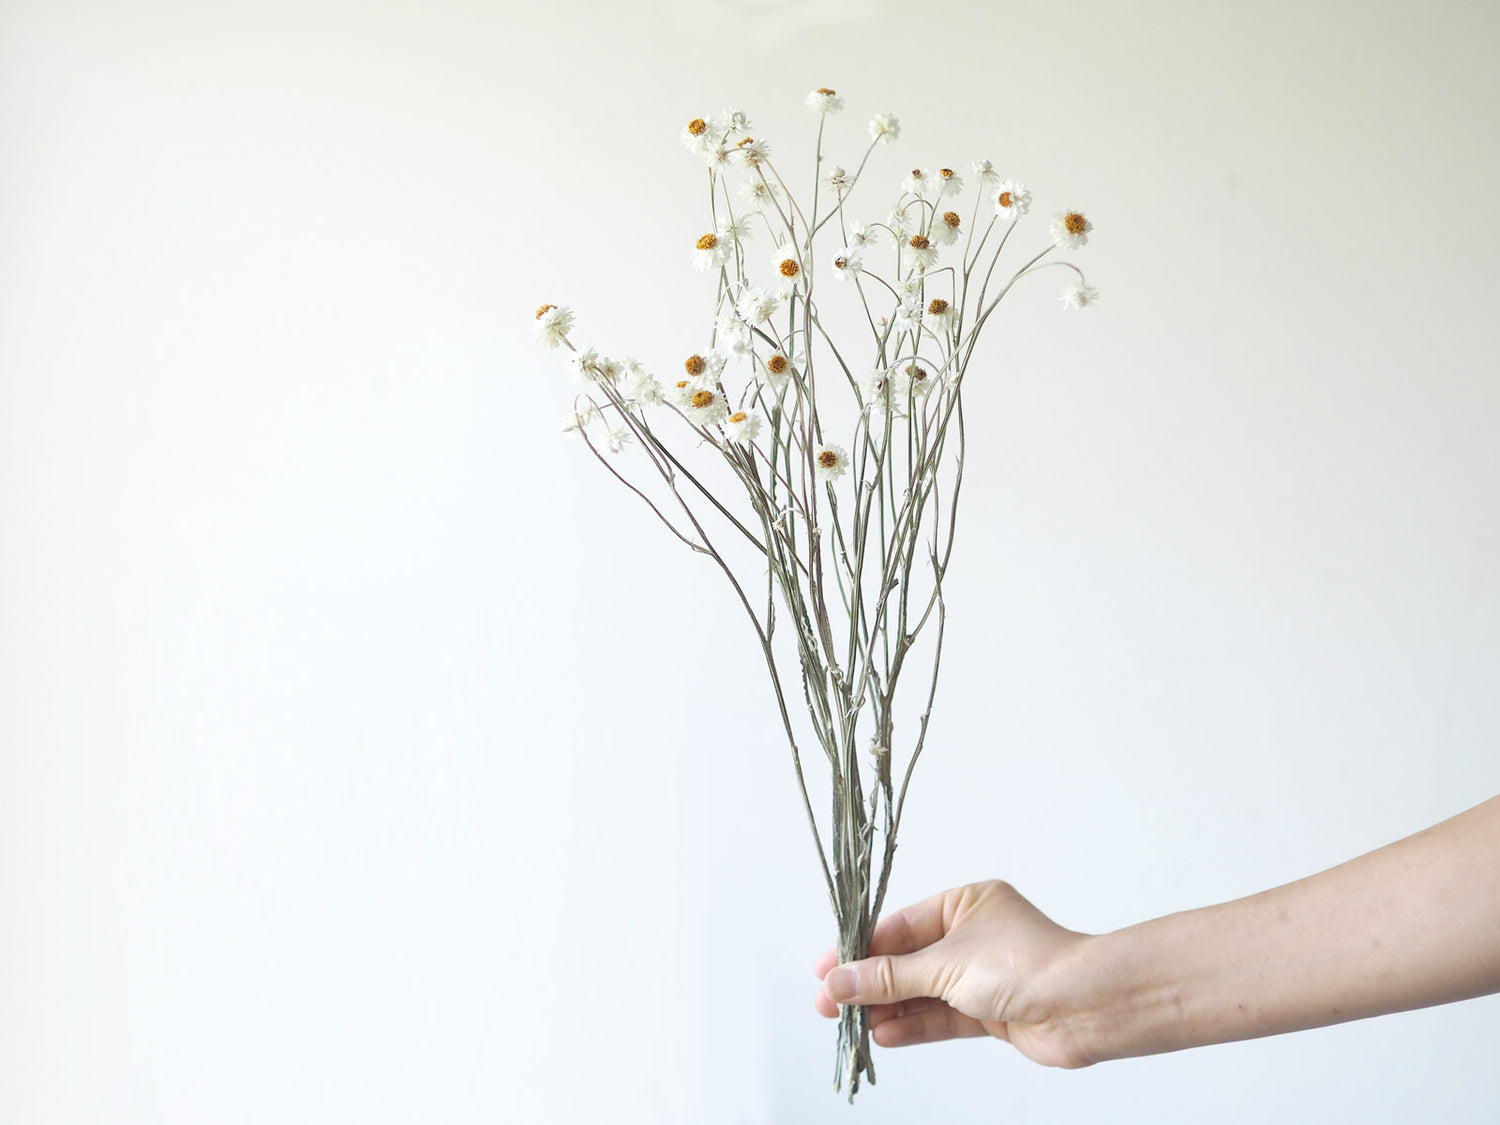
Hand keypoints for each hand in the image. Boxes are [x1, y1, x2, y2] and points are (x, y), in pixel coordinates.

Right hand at [814, 880, 1096, 1067]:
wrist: (1086, 1008)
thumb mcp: (945, 965)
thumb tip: (839, 981)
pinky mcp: (991, 1011)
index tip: (826, 969)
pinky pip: (942, 1017)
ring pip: (922, 992)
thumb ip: (889, 977)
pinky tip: (883, 1034)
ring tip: (851, 1025)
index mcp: (965, 903)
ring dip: (887, 1008)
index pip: (899, 925)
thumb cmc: (1025, 965)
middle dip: (868, 983)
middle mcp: (972, 935)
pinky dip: (913, 1025)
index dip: (860, 948)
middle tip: (829, 1003)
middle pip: (907, 960)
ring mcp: (982, 974)